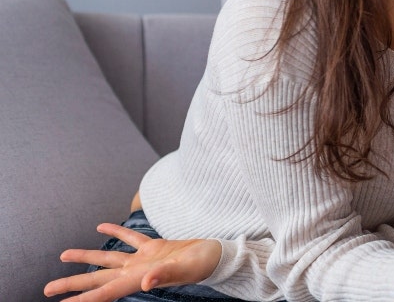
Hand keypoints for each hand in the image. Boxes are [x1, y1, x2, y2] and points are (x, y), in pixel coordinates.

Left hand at [43, 223, 220, 301]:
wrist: (218, 255)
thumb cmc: (203, 264)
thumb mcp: (184, 269)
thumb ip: (163, 274)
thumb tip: (145, 283)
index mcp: (139, 279)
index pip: (104, 291)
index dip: (82, 299)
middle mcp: (136, 272)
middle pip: (97, 278)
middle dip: (72, 284)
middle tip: (47, 290)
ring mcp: (143, 260)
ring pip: (107, 259)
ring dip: (85, 257)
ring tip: (62, 256)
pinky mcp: (153, 248)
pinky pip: (129, 239)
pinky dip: (114, 232)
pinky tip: (101, 226)